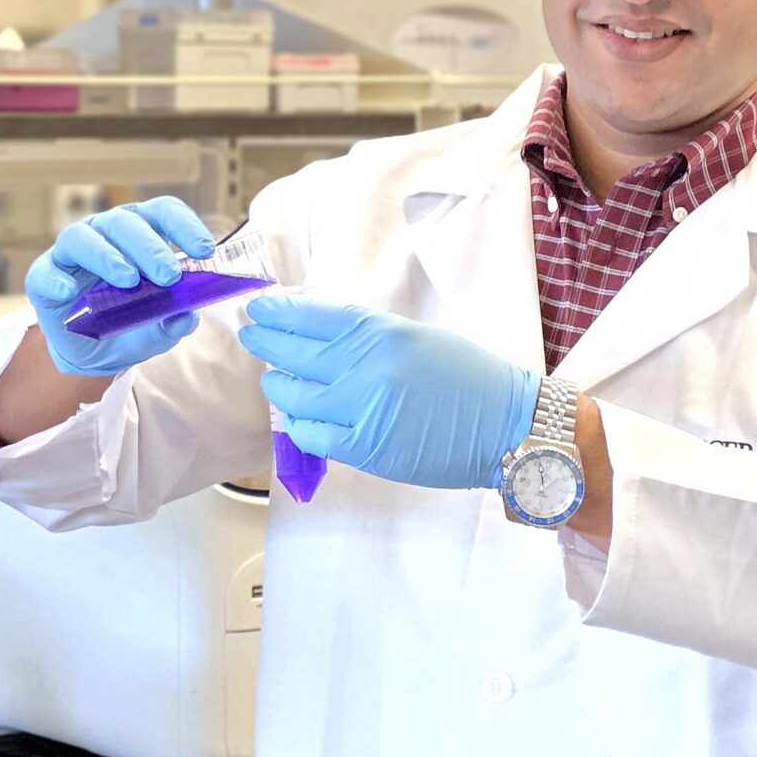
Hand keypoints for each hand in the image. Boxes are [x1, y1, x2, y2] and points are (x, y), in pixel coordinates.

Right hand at [24, 197, 218, 377]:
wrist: (92, 354)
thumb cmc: (129, 326)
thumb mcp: (157, 330)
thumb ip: (172, 322)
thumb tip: (186, 315)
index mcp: (140, 234)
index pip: (162, 213)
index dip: (184, 225)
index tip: (203, 251)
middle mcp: (105, 233)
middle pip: (125, 221)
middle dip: (149, 246)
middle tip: (168, 275)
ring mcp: (72, 252)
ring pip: (84, 236)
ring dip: (108, 256)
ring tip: (127, 280)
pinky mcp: (44, 277)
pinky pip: (45, 272)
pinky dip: (56, 280)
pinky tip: (69, 292)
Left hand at [238, 297, 540, 489]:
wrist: (504, 426)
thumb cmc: (467, 377)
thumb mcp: (417, 337)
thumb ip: (369, 335)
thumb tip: (322, 333)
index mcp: (381, 332)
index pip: (315, 317)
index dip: (281, 312)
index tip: (260, 308)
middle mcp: (367, 366)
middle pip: (296, 352)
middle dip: (267, 342)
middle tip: (251, 336)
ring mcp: (363, 409)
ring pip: (295, 395)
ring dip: (277, 385)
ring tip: (271, 379)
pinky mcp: (365, 448)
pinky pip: (311, 435)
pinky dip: (297, 424)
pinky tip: (294, 417)